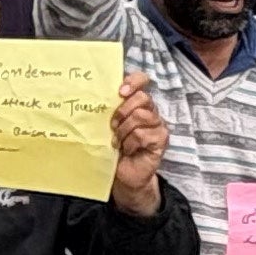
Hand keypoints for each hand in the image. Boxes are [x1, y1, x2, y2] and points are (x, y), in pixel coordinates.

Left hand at [108, 73, 166, 213]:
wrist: (123, 174)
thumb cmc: (114, 148)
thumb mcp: (107, 126)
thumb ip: (108, 110)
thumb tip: (94, 94)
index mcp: (137, 103)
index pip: (142, 80)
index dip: (133, 81)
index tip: (120, 91)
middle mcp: (150, 110)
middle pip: (142, 97)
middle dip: (122, 111)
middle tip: (113, 126)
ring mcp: (158, 124)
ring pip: (141, 116)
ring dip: (124, 131)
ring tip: (119, 142)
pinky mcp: (161, 139)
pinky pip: (142, 134)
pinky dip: (130, 144)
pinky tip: (128, 150)